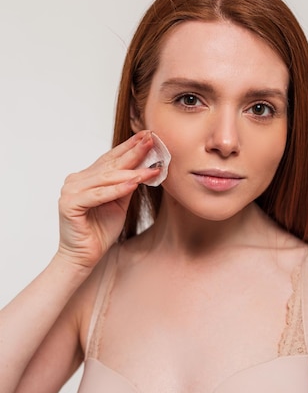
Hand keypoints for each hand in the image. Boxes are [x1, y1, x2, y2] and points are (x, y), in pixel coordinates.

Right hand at [57, 131, 159, 267]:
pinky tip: (134, 183)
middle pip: (110, 164)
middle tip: (152, 140)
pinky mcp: (70, 204)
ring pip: (107, 178)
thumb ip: (127, 185)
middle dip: (133, 152)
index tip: (149, 136)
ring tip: (151, 167)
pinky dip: (117, 189)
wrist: (84, 256)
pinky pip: (99, 195)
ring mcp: (70, 191)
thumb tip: (145, 166)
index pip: (111, 158)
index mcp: (86, 177)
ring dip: (131, 172)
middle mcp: (76, 180)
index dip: (130, 147)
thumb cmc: (99, 231)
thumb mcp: (119, 203)